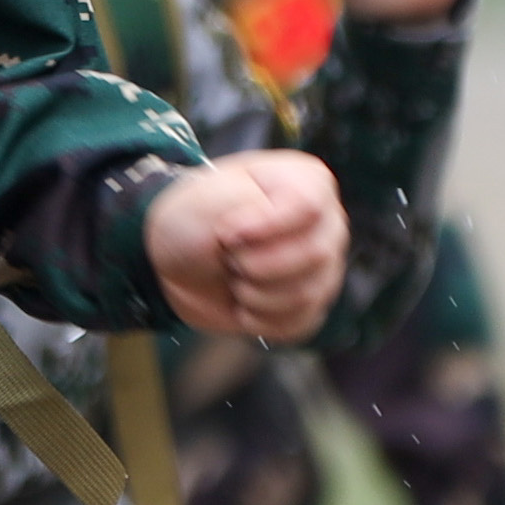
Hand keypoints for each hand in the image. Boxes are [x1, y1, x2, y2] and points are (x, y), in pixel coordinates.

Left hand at [145, 151, 345, 343]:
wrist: (178, 262)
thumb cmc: (196, 218)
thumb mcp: (208, 196)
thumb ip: (245, 203)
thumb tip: (261, 239)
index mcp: (308, 181)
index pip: (309, 207)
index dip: (264, 227)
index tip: (225, 232)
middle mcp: (327, 223)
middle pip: (313, 253)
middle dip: (254, 263)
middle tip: (227, 254)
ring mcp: (325, 267)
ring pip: (307, 294)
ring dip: (253, 293)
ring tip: (233, 275)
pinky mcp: (312, 305)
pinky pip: (299, 323)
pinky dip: (258, 318)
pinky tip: (241, 301)